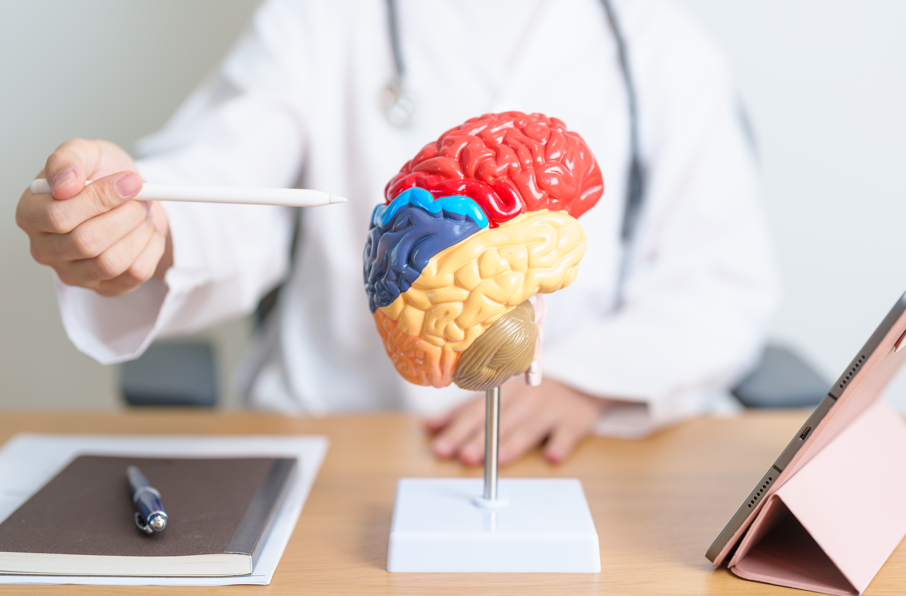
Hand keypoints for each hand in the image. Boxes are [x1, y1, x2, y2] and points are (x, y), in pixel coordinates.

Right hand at [15, 138, 171, 296]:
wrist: (130, 196)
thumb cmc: (100, 175)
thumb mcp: (85, 152)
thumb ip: (69, 158)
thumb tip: (66, 183)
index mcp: (31, 215)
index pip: (58, 216)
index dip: (100, 199)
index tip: (130, 182)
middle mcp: (45, 250)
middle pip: (86, 243)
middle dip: (125, 216)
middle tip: (142, 198)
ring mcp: (74, 274)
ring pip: (111, 263)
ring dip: (139, 232)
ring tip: (142, 213)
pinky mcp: (105, 288)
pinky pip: (135, 274)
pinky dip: (151, 248)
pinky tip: (146, 232)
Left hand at [424, 376, 609, 465]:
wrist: (578, 382)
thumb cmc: (528, 394)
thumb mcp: (496, 396)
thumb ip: (464, 411)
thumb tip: (428, 426)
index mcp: (501, 392)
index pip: (474, 412)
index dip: (456, 430)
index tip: (440, 447)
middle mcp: (523, 399)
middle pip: (498, 422)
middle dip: (480, 440)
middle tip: (464, 457)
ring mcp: (549, 409)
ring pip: (528, 428)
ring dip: (513, 444)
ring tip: (499, 461)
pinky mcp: (573, 420)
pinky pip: (566, 433)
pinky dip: (560, 444)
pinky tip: (552, 456)